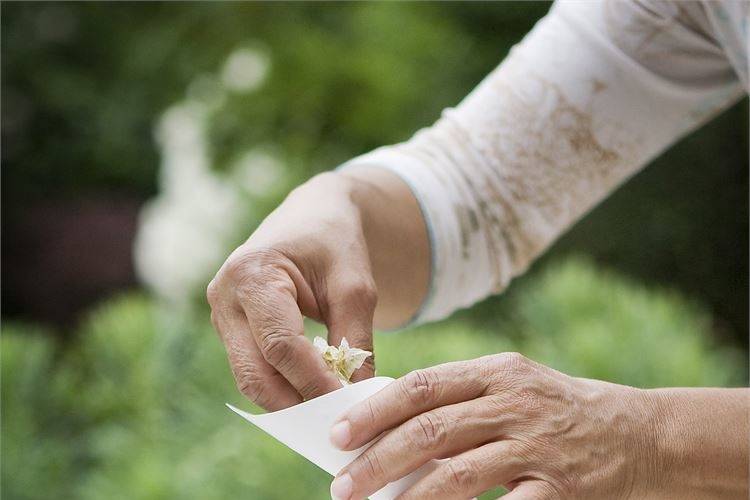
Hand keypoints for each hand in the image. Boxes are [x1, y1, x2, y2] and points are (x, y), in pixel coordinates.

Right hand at [207, 173, 377, 409]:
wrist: (314, 217)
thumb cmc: (336, 244)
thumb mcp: (356, 287)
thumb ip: (354, 341)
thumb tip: (357, 398)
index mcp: (253, 273)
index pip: (280, 344)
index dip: (314, 382)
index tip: (348, 406)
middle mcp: (225, 295)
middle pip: (255, 372)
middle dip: (297, 402)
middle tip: (337, 421)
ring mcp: (221, 313)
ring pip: (250, 378)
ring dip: (288, 401)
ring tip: (329, 413)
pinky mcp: (229, 327)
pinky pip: (253, 368)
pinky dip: (282, 387)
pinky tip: (313, 395)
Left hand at [329, 353, 656, 498]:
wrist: (638, 432)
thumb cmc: (556, 408)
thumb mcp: (512, 386)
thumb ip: (460, 400)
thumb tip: (390, 427)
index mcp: (496, 371)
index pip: (422, 386)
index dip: (375, 411)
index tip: (337, 434)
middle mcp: (514, 402)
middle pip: (431, 431)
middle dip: (377, 460)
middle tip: (342, 485)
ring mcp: (539, 445)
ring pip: (459, 474)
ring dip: (409, 498)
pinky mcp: (561, 487)